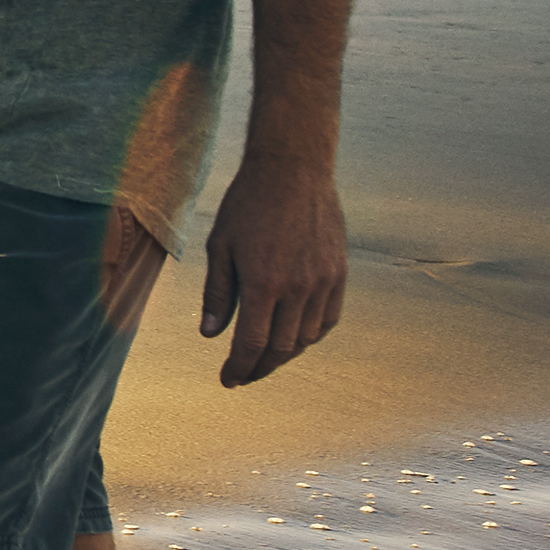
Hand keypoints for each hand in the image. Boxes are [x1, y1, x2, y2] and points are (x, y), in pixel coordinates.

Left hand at [195, 152, 346, 386]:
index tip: (229, 380)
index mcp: (263, 283)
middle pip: (281, 349)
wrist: (293, 168)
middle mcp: (298, 288)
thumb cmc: (248, 203)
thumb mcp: (221, 246)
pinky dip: (311, 335)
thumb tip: (211, 334)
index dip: (239, 368)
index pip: (252, 344)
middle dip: (259, 368)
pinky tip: (294, 336)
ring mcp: (323, 281)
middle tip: (244, 374)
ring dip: (285, 354)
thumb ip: (218, 294)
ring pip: (306, 338)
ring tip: (266, 356)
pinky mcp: (339, 272)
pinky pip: (328, 319)